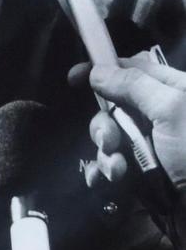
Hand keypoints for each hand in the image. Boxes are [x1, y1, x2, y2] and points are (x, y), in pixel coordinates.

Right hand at [69, 56, 185, 187]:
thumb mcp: (172, 111)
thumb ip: (134, 85)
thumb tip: (97, 70)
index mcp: (175, 92)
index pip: (133, 70)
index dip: (103, 71)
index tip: (74, 78)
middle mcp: (160, 116)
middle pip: (113, 107)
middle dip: (104, 125)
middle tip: (111, 141)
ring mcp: (150, 146)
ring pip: (108, 138)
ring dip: (106, 154)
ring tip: (119, 171)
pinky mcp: (140, 173)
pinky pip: (108, 164)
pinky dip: (102, 172)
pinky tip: (104, 180)